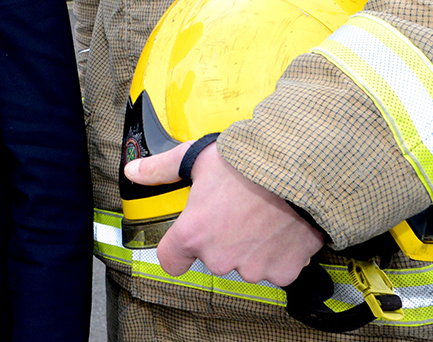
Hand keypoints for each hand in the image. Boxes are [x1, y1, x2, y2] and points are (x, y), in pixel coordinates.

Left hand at [124, 140, 321, 286]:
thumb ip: (161, 169)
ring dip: (252, 247)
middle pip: (213, 257)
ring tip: (263, 215)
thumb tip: (132, 171)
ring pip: (246, 263)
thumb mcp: (197, 159)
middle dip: (222, 239)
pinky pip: (276, 268)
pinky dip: (280, 254)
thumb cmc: (247, 162)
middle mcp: (219, 257)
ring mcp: (252, 268)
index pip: (170, 261)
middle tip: (237, 210)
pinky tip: (283, 228)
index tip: (187, 239)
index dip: (177, 251)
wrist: (300, 169)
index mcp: (193, 233)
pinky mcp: (283, 273)